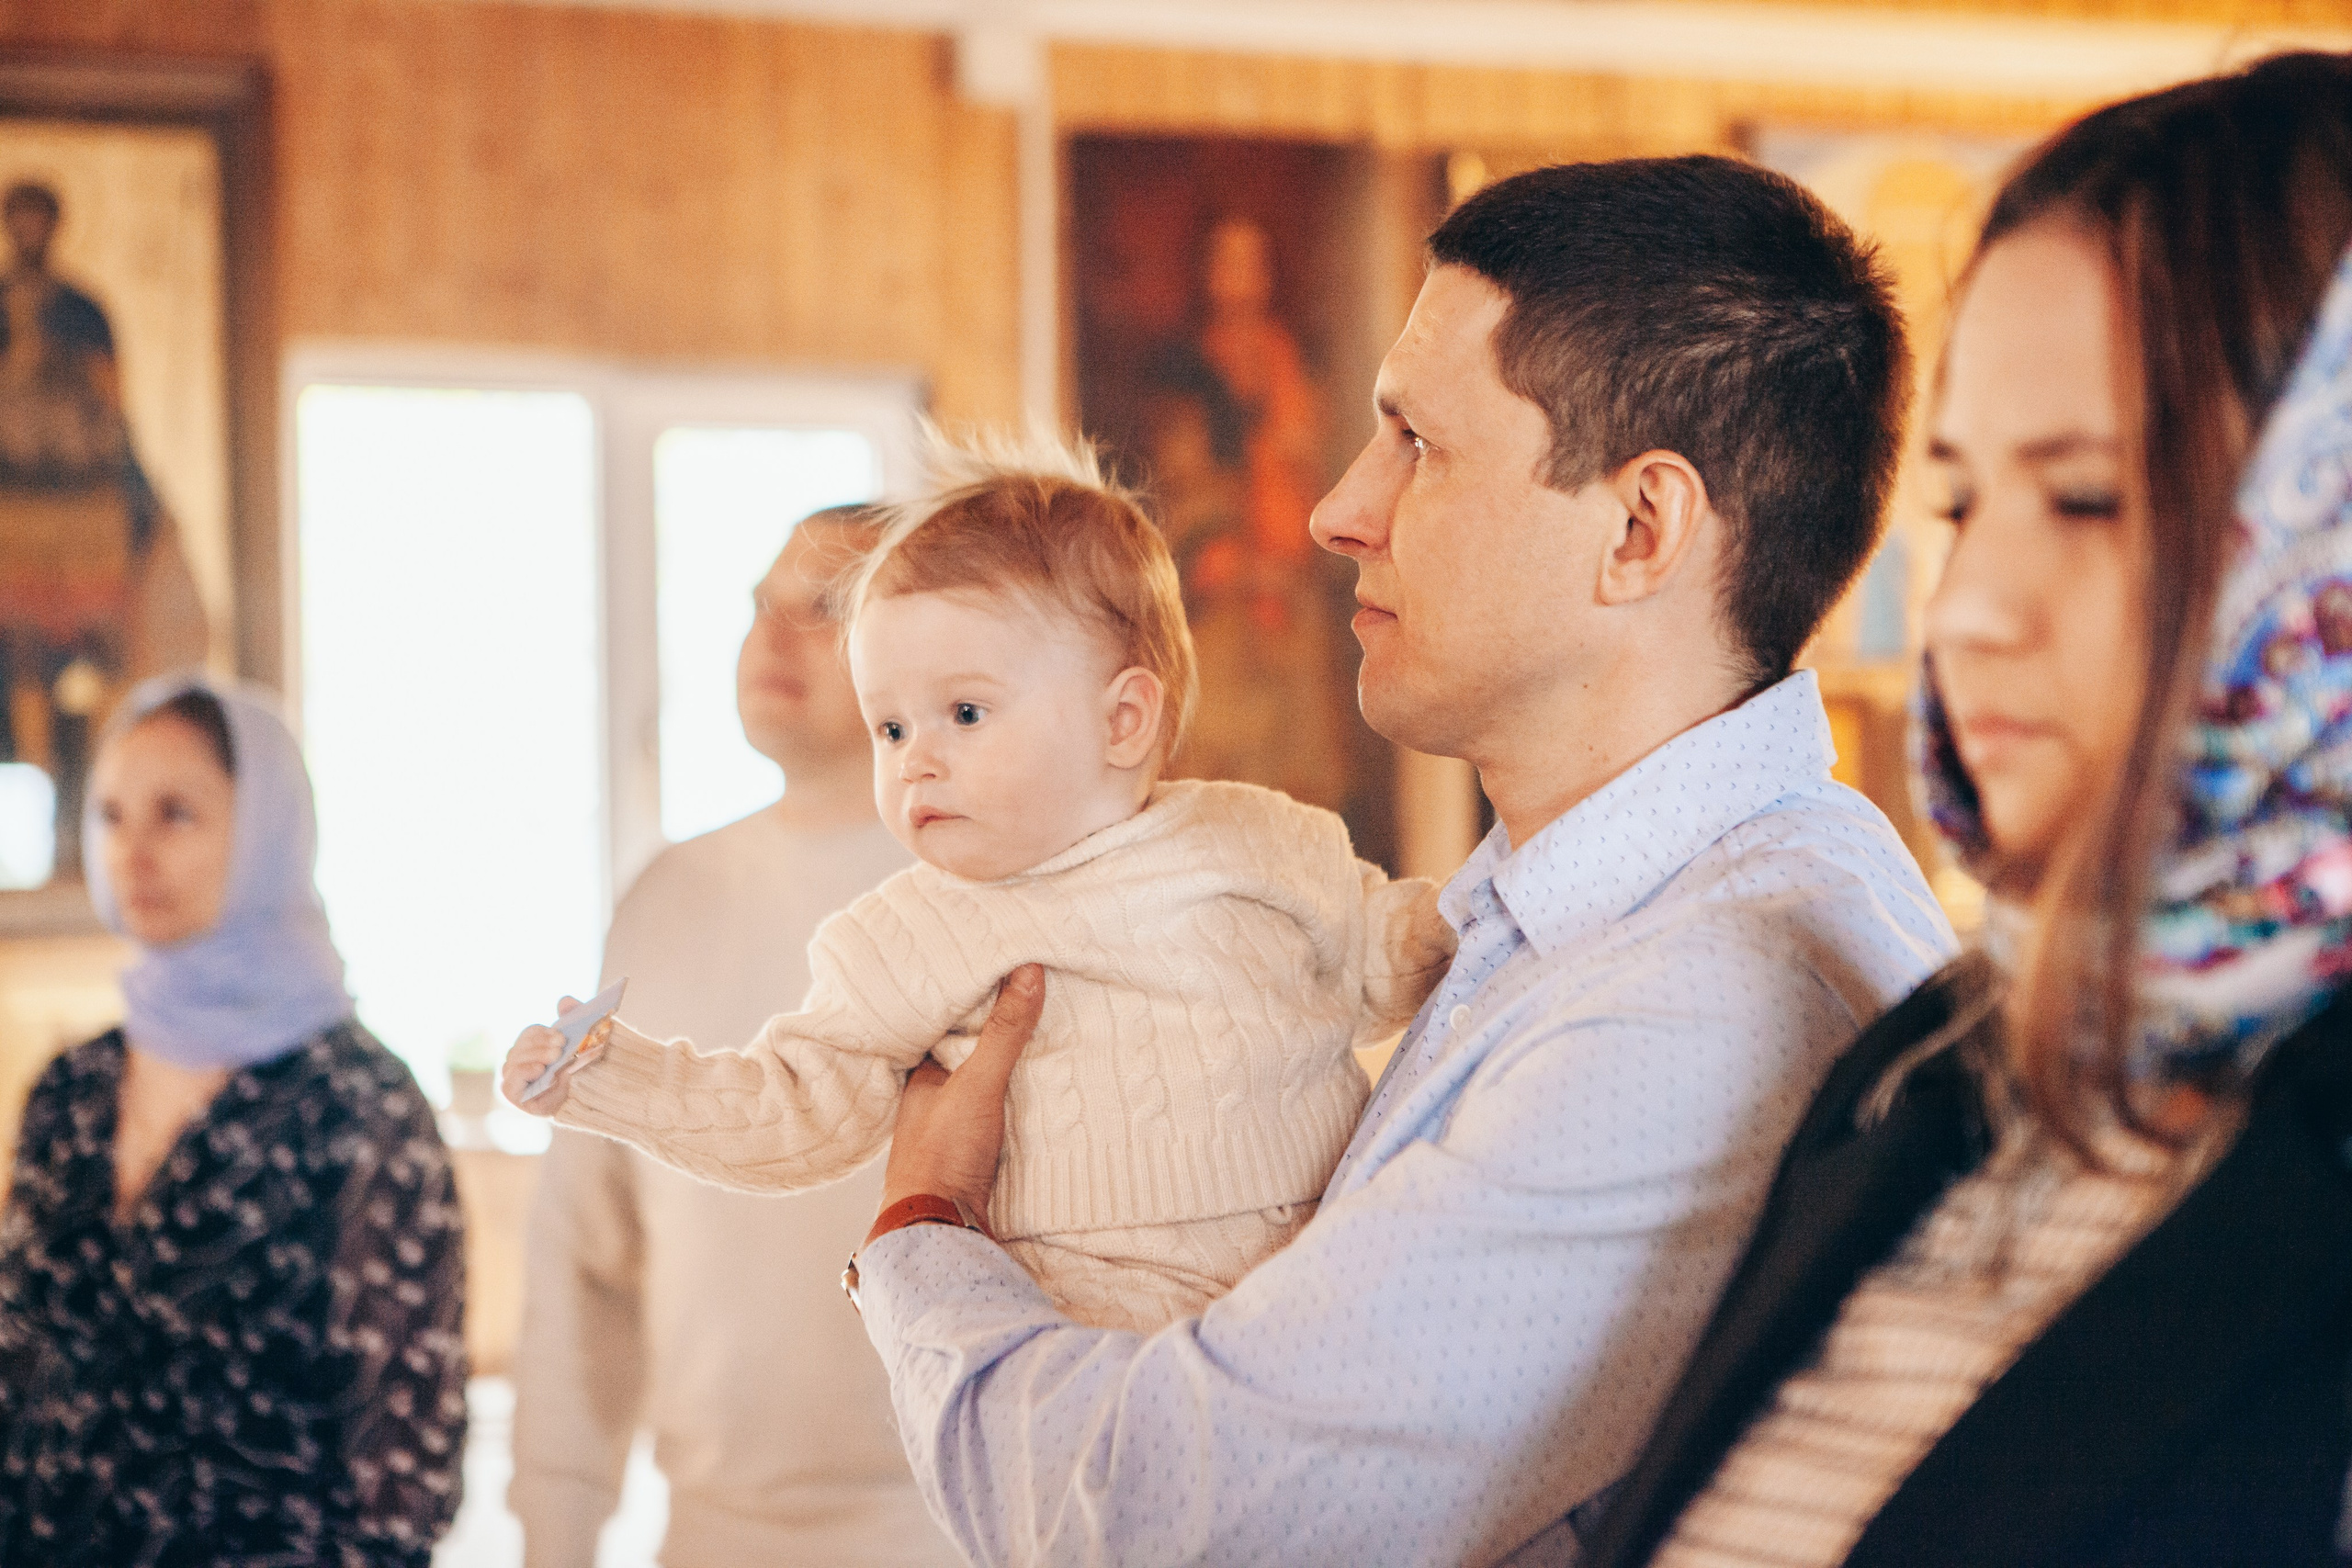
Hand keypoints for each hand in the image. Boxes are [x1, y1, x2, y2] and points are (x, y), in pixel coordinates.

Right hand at [498, 996, 613, 1116]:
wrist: (586, 1100)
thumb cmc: (580, 1069)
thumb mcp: (580, 1041)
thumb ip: (573, 1019)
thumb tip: (564, 1001)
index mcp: (532, 1046)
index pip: (530, 1033)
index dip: (543, 1033)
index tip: (561, 1037)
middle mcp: (518, 1060)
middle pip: (522, 1045)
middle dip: (541, 1044)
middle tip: (560, 1048)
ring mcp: (513, 1077)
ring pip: (516, 1059)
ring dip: (536, 1055)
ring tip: (554, 1058)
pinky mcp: (512, 1093)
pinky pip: (510, 1079)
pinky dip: (524, 1071)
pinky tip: (539, 1070)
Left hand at [881, 965, 1044, 1218]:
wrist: (937, 1231)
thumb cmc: (941, 1155)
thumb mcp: (976, 1084)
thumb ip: (1004, 1031)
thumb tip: (1028, 969)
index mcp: (920, 1074)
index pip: (947, 1022)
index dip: (974, 998)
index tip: (1004, 970)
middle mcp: (933, 1098)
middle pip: (970, 1054)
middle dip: (999, 1032)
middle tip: (1037, 996)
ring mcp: (954, 1128)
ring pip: (987, 1085)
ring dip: (1012, 1069)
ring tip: (1051, 1033)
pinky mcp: (976, 1155)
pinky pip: (1002, 1115)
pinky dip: (1021, 1101)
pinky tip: (1045, 1090)